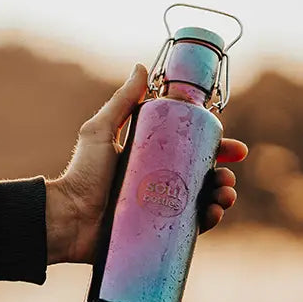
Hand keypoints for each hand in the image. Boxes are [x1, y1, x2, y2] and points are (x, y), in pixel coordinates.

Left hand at [46, 63, 247, 264]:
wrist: (67, 217)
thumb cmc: (81, 173)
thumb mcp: (101, 131)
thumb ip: (121, 102)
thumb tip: (141, 67)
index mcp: (150, 159)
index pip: (190, 151)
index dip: (216, 149)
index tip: (235, 149)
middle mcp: (158, 184)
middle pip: (202, 178)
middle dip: (223, 176)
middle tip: (227, 178)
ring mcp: (159, 209)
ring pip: (202, 203)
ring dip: (222, 198)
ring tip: (223, 196)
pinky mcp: (157, 234)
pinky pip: (191, 229)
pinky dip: (208, 222)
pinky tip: (214, 215)